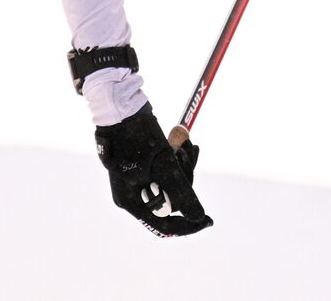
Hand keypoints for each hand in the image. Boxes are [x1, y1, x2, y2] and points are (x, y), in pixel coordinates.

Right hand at [95, 103, 212, 236]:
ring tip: (186, 144)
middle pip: (170, 200)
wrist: (121, 106)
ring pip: (171, 183)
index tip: (209, 220)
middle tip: (190, 152)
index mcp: (131, 201)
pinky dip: (178, 159)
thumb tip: (198, 218)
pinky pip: (167, 170)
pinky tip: (187, 144)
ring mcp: (138, 179)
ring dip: (184, 165)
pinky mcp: (144, 165)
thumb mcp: (164, 165)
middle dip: (186, 177)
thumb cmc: (138, 136)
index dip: (188, 225)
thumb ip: (181, 193)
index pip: (163, 224)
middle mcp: (133, 194)